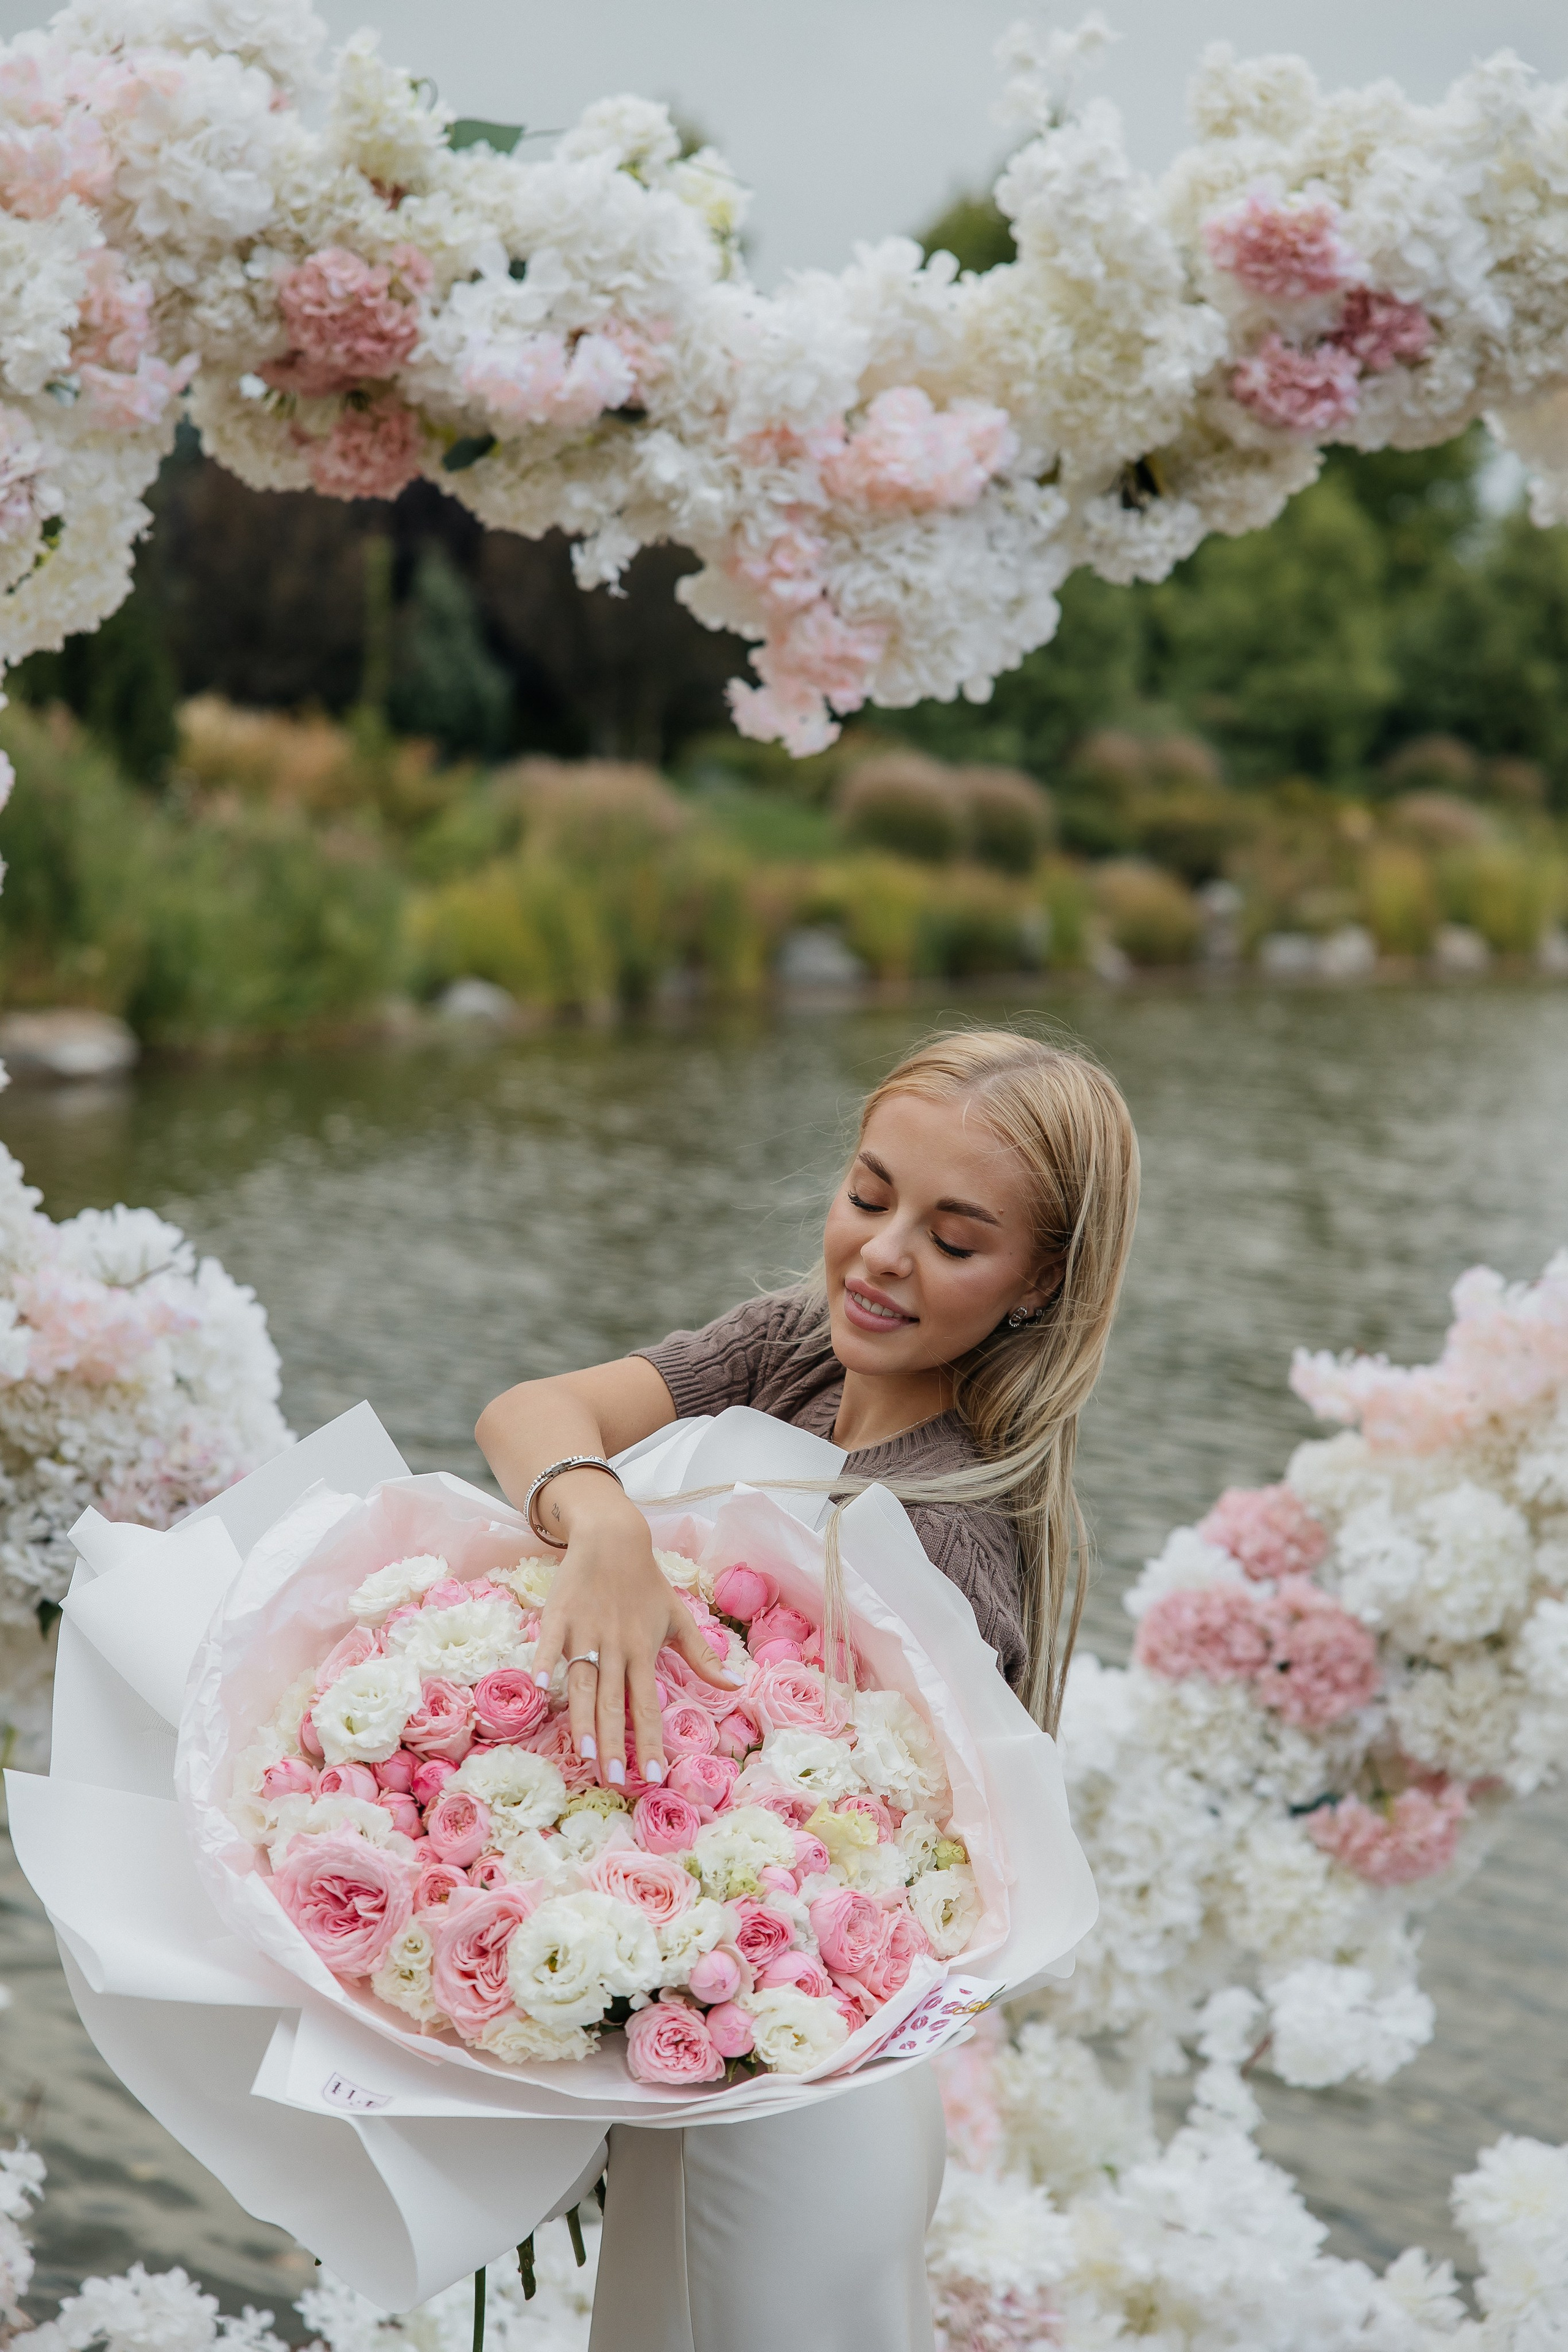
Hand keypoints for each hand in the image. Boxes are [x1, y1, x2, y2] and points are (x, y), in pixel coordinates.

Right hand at [529, 1482, 740, 1787]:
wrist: (613, 1537)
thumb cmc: (646, 1583)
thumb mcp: (679, 1618)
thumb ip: (703, 1658)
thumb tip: (738, 1686)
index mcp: (643, 1651)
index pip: (648, 1705)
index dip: (650, 1741)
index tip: (651, 1776)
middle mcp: (615, 1647)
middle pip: (614, 1702)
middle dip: (614, 1743)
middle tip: (614, 1779)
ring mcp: (585, 1632)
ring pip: (584, 1681)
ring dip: (583, 1717)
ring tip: (584, 1752)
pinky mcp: (559, 1615)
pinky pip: (550, 1641)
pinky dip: (544, 1660)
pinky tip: (541, 1684)